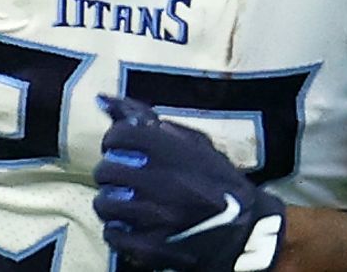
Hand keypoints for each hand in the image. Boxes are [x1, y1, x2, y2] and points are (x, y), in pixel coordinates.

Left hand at [93, 95, 285, 271]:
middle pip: (106, 170)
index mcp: (168, 150)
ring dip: (113, 201)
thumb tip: (102, 99)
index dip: (116, 140)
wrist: (244, 229)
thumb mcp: (194, 142)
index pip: (117, 135)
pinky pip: (113, 234)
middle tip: (126, 177)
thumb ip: (146, 117)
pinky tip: (134, 224)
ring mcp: (152, 216)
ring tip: (129, 202)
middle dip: (113, 172)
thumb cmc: (218, 181)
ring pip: (104, 203)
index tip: (123, 148)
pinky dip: (119, 229)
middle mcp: (158, 180)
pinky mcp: (149, 246)